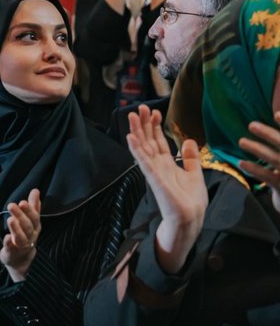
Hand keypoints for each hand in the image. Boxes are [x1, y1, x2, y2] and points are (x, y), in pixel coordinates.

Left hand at [0, 188, 41, 282]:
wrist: (21, 259)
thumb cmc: (26, 235)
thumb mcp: (31, 221)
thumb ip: (33, 206)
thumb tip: (36, 190)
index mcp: (35, 227)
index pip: (34, 218)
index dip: (29, 210)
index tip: (23, 202)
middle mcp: (30, 237)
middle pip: (27, 226)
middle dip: (20, 216)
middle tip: (11, 205)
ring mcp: (21, 246)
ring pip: (21, 238)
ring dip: (16, 229)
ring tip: (10, 219)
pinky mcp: (12, 252)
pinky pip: (11, 248)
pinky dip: (9, 243)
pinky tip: (6, 238)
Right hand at [126, 104, 206, 273]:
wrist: (190, 217)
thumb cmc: (191, 200)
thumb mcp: (195, 173)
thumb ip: (191, 158)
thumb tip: (189, 140)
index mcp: (167, 163)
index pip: (158, 141)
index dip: (155, 126)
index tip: (155, 112)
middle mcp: (158, 165)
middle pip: (148, 140)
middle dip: (144, 124)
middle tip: (140, 108)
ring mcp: (154, 170)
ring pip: (143, 147)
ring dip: (137, 131)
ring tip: (132, 116)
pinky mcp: (154, 178)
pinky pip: (143, 161)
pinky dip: (137, 149)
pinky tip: (131, 137)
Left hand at [238, 112, 279, 213]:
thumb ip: (276, 142)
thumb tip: (273, 116)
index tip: (275, 114)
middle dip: (268, 134)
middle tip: (251, 125)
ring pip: (275, 159)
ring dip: (257, 149)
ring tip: (241, 141)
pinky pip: (268, 177)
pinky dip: (255, 169)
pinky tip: (241, 163)